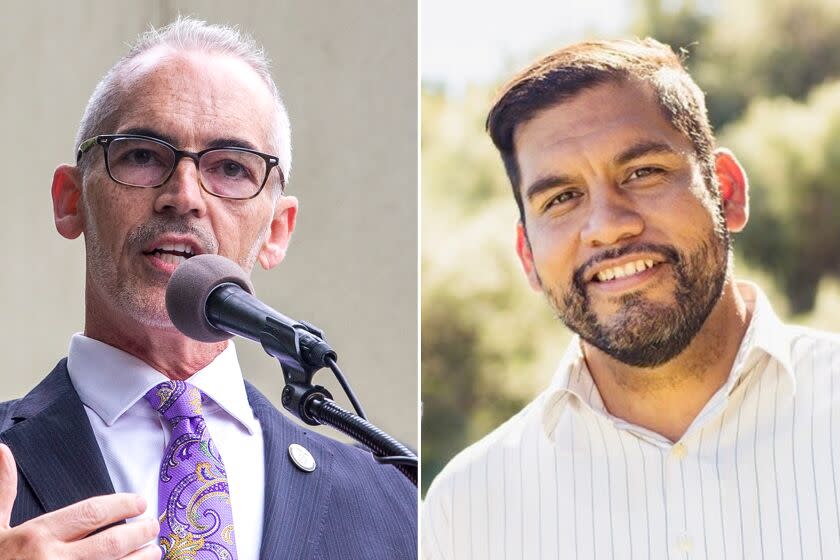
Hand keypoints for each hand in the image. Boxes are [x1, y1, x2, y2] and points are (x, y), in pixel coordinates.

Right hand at [0, 443, 159, 558]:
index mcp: (36, 536)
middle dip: (139, 532)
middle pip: (111, 542)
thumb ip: (5, 490)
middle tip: (153, 525)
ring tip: (154, 550)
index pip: (91, 513)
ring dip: (140, 558)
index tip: (139, 502)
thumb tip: (3, 451)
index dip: (122, 505)